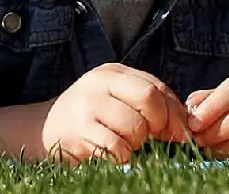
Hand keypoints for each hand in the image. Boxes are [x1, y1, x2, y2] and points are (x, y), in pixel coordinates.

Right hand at [41, 63, 192, 163]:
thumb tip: (185, 126)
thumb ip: (147, 105)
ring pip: (135, 126)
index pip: (155, 87)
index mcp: (111, 72)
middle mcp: (98, 83)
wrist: (44, 129)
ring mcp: (87, 105)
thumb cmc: (90, 118)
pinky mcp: (79, 130)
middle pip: (149, 98)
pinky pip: (116, 146)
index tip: (178, 133)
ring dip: (137, 142)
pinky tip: (114, 154)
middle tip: (153, 138)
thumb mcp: (115, 101)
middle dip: (159, 124)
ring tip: (125, 144)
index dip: (173, 113)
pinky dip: (122, 155)